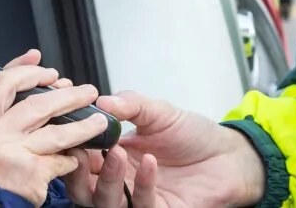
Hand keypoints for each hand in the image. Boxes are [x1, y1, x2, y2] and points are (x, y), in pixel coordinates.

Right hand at [0, 50, 108, 205]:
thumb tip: (16, 85)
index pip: (2, 83)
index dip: (26, 70)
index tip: (44, 66)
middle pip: (37, 103)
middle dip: (68, 95)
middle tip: (86, 92)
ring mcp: (11, 153)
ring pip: (57, 131)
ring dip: (84, 125)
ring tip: (99, 121)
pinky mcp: (29, 174)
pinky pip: (60, 161)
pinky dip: (69, 161)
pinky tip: (74, 160)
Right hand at [63, 92, 264, 207]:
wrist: (228, 154)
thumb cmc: (193, 135)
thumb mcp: (160, 112)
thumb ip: (131, 104)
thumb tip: (102, 99)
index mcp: (113, 158)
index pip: (81, 160)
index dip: (70, 150)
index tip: (68, 132)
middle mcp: (121, 183)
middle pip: (83, 190)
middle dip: (76, 174)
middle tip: (82, 151)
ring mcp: (138, 200)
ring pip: (105, 204)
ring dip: (107, 180)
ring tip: (117, 152)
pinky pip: (143, 207)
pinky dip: (143, 185)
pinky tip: (149, 162)